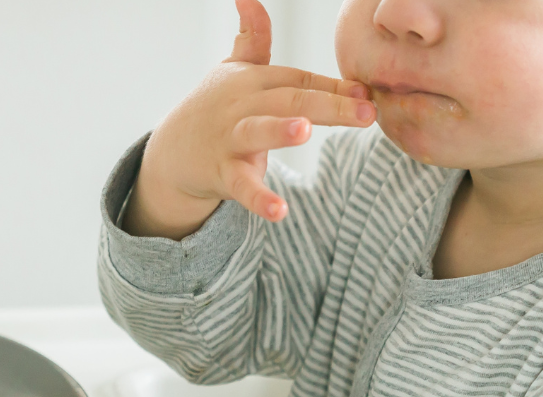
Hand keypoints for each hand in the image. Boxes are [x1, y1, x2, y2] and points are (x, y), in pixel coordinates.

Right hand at [124, 0, 375, 238]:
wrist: (173, 152)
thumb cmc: (216, 108)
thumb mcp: (233, 70)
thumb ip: (252, 37)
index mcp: (256, 81)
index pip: (302, 81)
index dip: (335, 86)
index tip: (369, 93)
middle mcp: (244, 104)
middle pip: (291, 100)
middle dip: (331, 105)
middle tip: (368, 113)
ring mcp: (231, 137)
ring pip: (258, 131)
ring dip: (280, 130)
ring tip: (304, 131)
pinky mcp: (221, 172)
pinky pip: (242, 186)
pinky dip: (260, 199)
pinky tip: (280, 212)